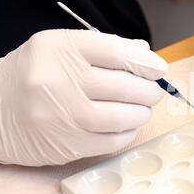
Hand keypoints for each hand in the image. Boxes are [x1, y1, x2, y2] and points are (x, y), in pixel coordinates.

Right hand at [0, 30, 166, 165]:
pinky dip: (128, 133)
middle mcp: (59, 80)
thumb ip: (103, 48)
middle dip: (150, 90)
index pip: (117, 52)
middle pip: (125, 86)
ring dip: (143, 113)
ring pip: (122, 117)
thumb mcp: (60, 49)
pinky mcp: (65, 145)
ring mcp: (61, 116)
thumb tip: (145, 56)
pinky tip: (128, 126)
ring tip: (143, 109)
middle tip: (155, 92)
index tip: (160, 70)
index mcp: (60, 49)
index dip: (147, 63)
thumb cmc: (33, 75)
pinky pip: (112, 141)